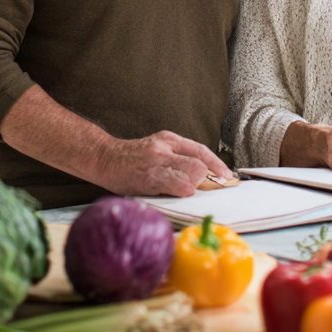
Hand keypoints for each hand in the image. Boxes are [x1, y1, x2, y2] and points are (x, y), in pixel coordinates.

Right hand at [97, 130, 232, 197]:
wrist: (105, 158)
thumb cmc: (132, 159)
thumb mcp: (157, 151)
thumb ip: (176, 159)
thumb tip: (201, 176)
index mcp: (170, 140)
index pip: (200, 150)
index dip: (216, 163)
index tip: (226, 174)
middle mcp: (165, 147)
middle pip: (198, 162)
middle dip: (209, 177)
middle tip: (213, 187)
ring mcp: (156, 160)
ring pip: (190, 171)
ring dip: (197, 183)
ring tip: (195, 190)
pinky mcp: (148, 175)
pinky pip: (173, 182)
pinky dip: (183, 188)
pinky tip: (185, 192)